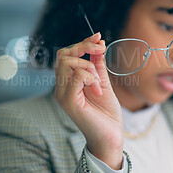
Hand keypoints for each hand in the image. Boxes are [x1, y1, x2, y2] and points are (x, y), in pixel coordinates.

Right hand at [54, 32, 123, 169]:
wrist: (111, 136)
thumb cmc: (107, 113)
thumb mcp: (103, 83)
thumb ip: (98, 65)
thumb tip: (99, 44)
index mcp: (67, 83)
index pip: (66, 55)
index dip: (82, 43)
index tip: (98, 37)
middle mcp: (61, 88)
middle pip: (63, 55)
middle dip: (84, 47)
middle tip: (101, 50)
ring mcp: (62, 95)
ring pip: (67, 63)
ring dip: (89, 67)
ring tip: (99, 82)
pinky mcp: (68, 102)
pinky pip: (76, 77)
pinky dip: (90, 78)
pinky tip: (98, 90)